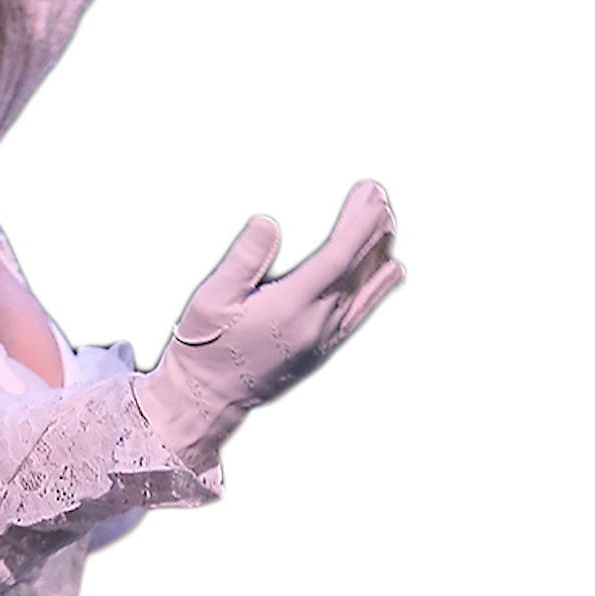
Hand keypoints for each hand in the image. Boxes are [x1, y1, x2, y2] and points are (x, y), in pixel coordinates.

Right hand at [134, 182, 404, 463]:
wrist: (208, 399)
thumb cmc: (204, 346)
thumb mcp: (211, 298)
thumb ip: (243, 260)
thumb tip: (269, 222)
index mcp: (290, 307)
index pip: (337, 257)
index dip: (358, 225)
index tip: (370, 196)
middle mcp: (316, 324)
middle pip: (356, 269)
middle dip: (371, 230)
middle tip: (379, 196)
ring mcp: (322, 340)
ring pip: (364, 290)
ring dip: (379, 254)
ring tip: (388, 224)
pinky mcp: (322, 351)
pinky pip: (361, 312)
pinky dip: (379, 287)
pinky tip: (390, 270)